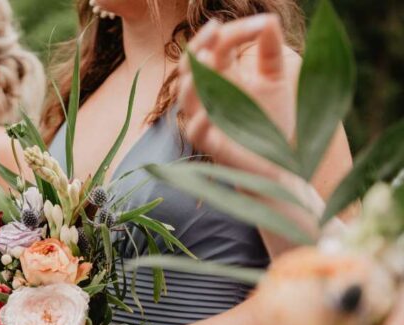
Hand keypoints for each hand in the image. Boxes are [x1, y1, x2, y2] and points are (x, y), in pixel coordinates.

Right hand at [178, 15, 297, 176]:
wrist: (280, 164)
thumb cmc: (272, 122)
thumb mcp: (275, 80)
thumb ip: (270, 51)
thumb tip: (269, 19)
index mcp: (223, 77)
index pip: (218, 46)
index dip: (235, 31)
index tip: (261, 24)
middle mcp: (209, 96)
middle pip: (191, 66)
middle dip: (199, 45)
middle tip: (215, 27)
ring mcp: (207, 120)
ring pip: (186, 98)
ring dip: (191, 80)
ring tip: (204, 60)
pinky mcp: (212, 146)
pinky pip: (195, 133)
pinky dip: (199, 123)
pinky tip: (209, 113)